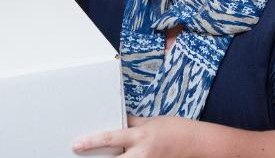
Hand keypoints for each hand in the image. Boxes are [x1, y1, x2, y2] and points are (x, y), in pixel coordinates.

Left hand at [73, 115, 197, 157]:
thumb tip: (118, 121)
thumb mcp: (151, 122)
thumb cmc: (175, 130)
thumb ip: (132, 123)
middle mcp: (142, 154)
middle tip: (82, 156)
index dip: (92, 142)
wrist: (197, 144)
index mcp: (140, 136)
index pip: (111, 138)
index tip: (77, 145)